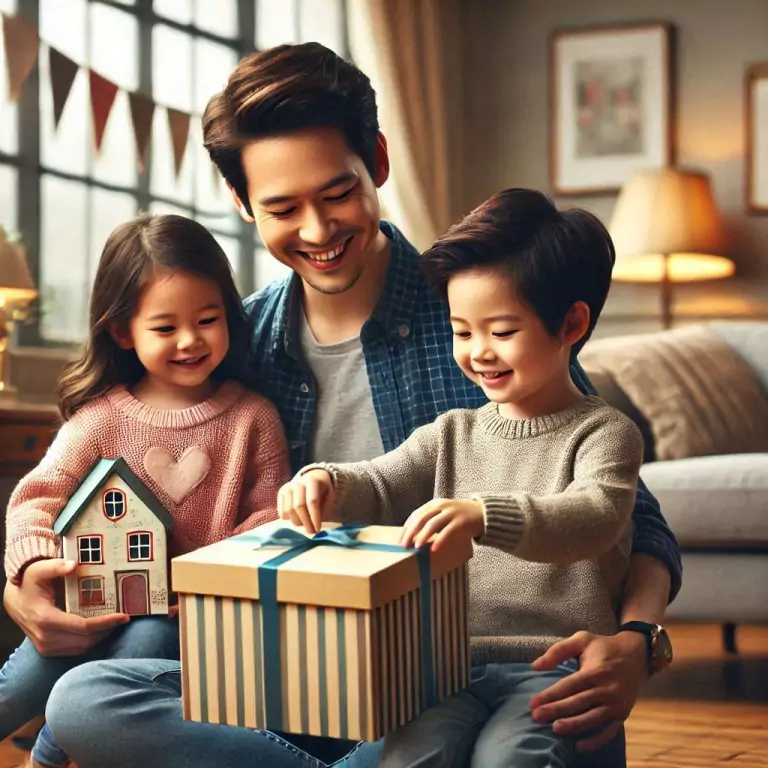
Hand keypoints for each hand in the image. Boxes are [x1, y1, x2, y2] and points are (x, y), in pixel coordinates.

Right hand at [3, 559, 129, 656]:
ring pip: (82, 648)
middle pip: (86, 641)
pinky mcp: (48, 650)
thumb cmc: (29, 583)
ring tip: (115, 623)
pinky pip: (75, 650)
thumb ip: (56, 566)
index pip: (83, 627)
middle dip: (107, 630)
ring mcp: (46, 647)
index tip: (124, 616)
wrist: (14, 600)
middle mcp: (45, 638)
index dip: (106, 622)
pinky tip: (101, 629)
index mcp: (46, 619)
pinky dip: (90, 641)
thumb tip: (74, 565)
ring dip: (101, 637)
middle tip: (124, 618)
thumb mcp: (39, 570)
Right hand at [277, 470, 334, 533]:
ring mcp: (287, 488)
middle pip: (299, 506)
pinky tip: (298, 519)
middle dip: (306, 522)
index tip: (318, 529)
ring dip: (298, 522)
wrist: (312, 478)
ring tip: (306, 525)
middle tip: (312, 532)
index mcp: (312, 481)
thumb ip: (324, 510)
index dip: (315, 517)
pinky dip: (289, 520)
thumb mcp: (329, 497)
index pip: (312, 501)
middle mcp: (298, 482)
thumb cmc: (323, 491)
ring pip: (289, 510)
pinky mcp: (281, 493)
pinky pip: (282, 512)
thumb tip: (315, 525)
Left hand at [400, 498, 483, 550]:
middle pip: (421, 518)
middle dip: (411, 533)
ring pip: (432, 524)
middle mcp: (441, 506)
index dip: (407, 527)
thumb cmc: (460, 517)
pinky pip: (448, 531)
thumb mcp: (443, 515)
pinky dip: (440, 540)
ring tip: (416, 547)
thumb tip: (414, 538)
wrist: (484, 513)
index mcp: (434, 504)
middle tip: (404, 546)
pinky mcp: (461, 521)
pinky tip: (434, 549)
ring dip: (423, 536)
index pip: (416, 515)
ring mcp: (451, 513)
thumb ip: (431, 521)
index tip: (400, 540)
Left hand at [529, 630, 646, 751]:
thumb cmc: (604, 646)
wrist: (636, 655)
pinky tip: (579, 746)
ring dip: (573, 726)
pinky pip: (609, 731)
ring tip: (554, 728)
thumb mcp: (581, 640)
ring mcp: (616, 704)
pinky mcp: (623, 714)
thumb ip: (558, 651)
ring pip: (592, 719)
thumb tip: (535, 666)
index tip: (533, 703)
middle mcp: (607, 689)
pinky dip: (595, 741)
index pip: (569, 685)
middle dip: (556, 711)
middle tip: (536, 717)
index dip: (550, 695)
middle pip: (578, 703)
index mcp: (596, 671)